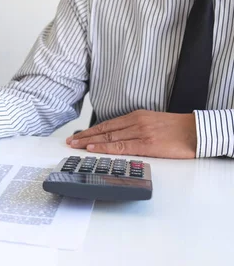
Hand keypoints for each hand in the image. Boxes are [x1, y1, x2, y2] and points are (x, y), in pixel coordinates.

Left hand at [66, 110, 196, 158]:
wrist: (196, 131)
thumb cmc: (176, 129)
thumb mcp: (152, 122)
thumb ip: (135, 128)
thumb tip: (119, 138)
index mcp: (136, 116)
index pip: (107, 124)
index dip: (90, 131)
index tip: (78, 136)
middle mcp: (135, 122)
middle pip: (104, 130)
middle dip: (85, 136)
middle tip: (70, 142)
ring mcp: (140, 133)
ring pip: (109, 138)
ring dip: (90, 142)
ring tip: (76, 146)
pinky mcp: (147, 144)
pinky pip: (121, 147)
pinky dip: (105, 148)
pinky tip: (93, 149)